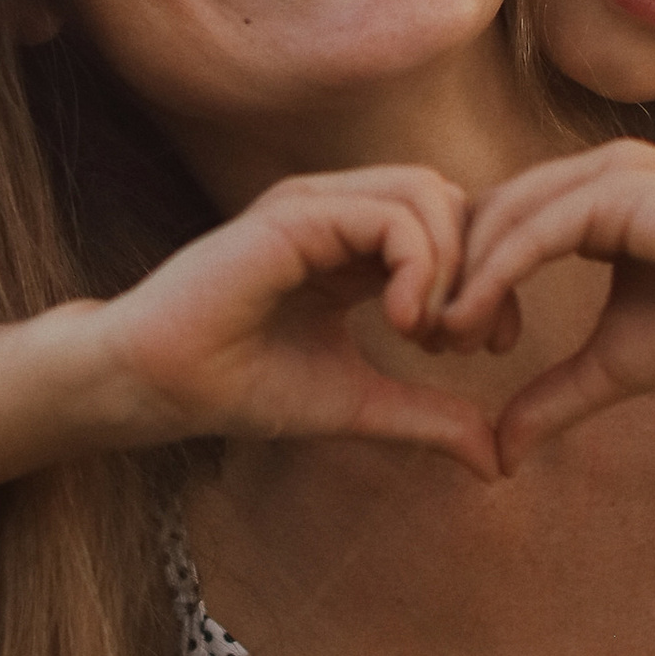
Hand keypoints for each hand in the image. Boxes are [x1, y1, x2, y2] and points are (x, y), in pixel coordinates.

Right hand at [102, 167, 502, 478]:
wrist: (157, 387)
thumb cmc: (241, 386)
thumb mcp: (359, 405)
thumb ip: (427, 418)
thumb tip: (497, 462)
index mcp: (353, 244)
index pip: (451, 225)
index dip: (486, 279)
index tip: (483, 348)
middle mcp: (337, 210)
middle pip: (451, 198)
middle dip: (481, 268)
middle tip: (465, 343)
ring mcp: (314, 206)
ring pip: (428, 193)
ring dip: (451, 268)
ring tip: (430, 335)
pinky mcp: (294, 217)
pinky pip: (389, 215)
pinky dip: (418, 266)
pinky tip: (404, 324)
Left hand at [437, 143, 654, 470]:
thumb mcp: (617, 365)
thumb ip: (557, 395)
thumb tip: (500, 452)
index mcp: (596, 200)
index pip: (503, 221)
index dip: (464, 276)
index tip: (438, 341)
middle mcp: (601, 174)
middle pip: (492, 210)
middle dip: (450, 274)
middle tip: (424, 340)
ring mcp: (617, 172)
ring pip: (508, 213)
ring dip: (466, 275)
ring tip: (438, 335)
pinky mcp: (632, 187)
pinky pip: (544, 224)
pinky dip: (500, 271)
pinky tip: (474, 317)